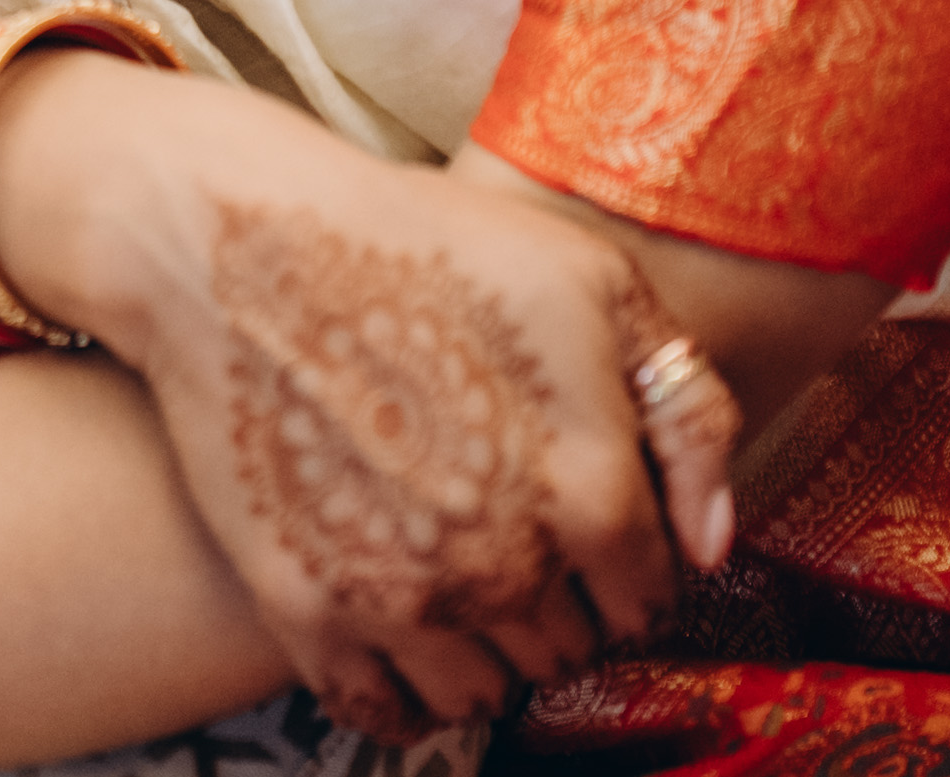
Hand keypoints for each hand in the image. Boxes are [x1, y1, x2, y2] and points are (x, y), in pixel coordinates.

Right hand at [21, 76, 738, 738]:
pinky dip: (401, 690)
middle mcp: (505, 566)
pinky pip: (382, 711)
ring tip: (456, 571)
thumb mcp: (594, 282)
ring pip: (484, 692)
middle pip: (569, 651)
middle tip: (515, 532)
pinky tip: (396, 622)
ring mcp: (400, 596)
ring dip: (485, 651)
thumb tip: (712, 545)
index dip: (627, 561)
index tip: (589, 522)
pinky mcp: (304, 608)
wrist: (237, 239)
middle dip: (558, 605)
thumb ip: (687, 413)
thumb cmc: (424, 241)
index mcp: (590, 489)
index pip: (648, 598)